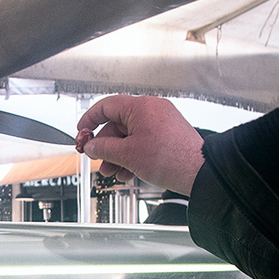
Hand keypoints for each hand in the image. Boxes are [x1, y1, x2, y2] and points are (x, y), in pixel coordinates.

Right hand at [75, 95, 204, 192]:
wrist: (197, 172)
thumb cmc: (170, 158)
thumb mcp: (126, 154)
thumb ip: (102, 148)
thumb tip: (91, 146)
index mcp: (142, 107)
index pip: (106, 106)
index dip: (89, 119)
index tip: (82, 131)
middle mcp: (153, 110)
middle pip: (117, 124)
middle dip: (104, 145)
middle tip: (96, 157)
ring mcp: (161, 122)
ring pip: (129, 136)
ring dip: (117, 154)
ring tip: (112, 170)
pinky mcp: (167, 134)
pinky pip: (142, 141)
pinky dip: (131, 155)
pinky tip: (127, 171)